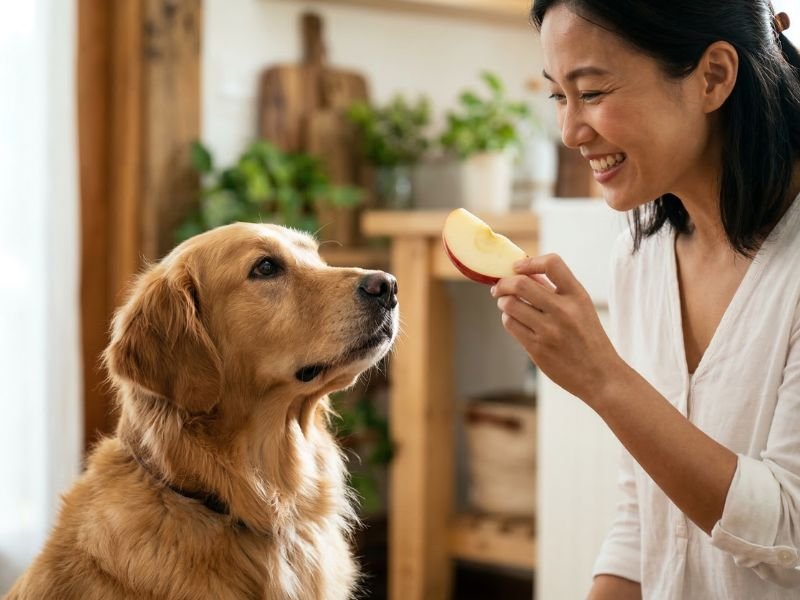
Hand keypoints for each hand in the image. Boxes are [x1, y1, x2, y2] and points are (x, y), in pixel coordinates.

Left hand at [491, 253, 621, 403]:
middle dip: (504, 284)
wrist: (600, 376)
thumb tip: (524, 273)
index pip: (552, 264)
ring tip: (507, 304)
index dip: (529, 262)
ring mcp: (549, 331)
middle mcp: (563, 311)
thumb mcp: (581, 308)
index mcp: (578, 296)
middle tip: (499, 288)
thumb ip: (555, 290)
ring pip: (510, 305)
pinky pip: (510, 324)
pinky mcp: (537, 348)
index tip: (517, 267)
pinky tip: (515, 321)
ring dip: (503, 302)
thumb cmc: (588, 338)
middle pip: (521, 284)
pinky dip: (508, 319)